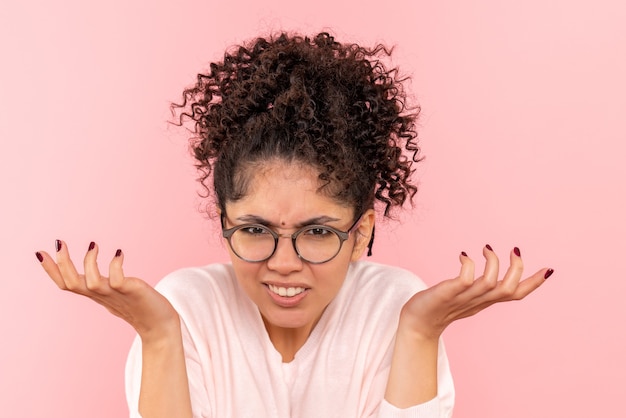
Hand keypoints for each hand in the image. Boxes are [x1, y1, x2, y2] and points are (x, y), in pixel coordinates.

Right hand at [35, 240, 179, 340]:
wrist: (159, 324)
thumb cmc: (137, 306)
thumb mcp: (112, 292)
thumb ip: (99, 283)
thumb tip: (88, 274)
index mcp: (95, 294)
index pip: (66, 284)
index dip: (52, 270)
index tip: (40, 252)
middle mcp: (101, 295)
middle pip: (72, 284)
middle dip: (61, 264)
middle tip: (60, 243)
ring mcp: (116, 294)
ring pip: (91, 283)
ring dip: (89, 263)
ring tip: (93, 245)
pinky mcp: (131, 292)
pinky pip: (118, 280)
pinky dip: (115, 266)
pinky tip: (119, 253)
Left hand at [400, 245, 552, 339]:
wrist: (416, 324)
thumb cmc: (440, 307)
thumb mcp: (467, 295)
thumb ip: (482, 284)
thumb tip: (493, 265)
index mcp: (485, 301)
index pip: (516, 295)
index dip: (534, 283)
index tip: (548, 269)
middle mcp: (478, 301)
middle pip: (509, 290)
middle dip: (518, 269)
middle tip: (515, 250)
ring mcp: (463, 298)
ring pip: (490, 284)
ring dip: (493, 263)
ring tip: (487, 248)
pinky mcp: (447, 294)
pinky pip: (464, 280)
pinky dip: (469, 266)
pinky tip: (464, 255)